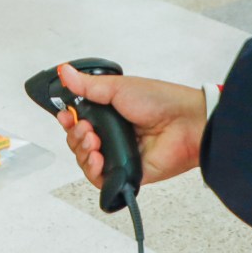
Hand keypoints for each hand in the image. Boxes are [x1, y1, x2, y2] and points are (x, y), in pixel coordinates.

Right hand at [56, 63, 206, 188]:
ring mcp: (118, 154)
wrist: (185, 123)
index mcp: (109, 113)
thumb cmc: (160, 101)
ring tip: (94, 142)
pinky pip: (100, 180)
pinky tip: (98, 159)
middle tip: (86, 129)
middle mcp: (112, 134)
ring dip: (82, 151)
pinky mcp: (126, 172)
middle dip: (75, 136)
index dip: (68, 120)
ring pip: (85, 161)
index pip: (78, 121)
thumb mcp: (118, 87)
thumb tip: (65, 72)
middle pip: (78, 142)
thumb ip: (88, 85)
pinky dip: (93, 171)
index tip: (66, 116)